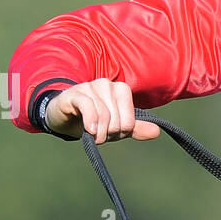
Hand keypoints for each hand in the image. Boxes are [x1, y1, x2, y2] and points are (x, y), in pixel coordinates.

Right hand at [45, 79, 160, 142]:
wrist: (64, 116)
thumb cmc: (93, 120)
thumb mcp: (116, 126)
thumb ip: (136, 128)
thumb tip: (157, 132)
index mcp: (122, 90)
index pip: (130, 120)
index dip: (122, 131)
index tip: (112, 133)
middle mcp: (107, 84)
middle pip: (117, 120)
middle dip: (109, 133)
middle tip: (100, 135)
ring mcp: (90, 86)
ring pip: (104, 115)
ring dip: (99, 132)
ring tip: (93, 135)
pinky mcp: (75, 93)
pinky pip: (88, 107)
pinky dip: (91, 122)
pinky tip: (90, 130)